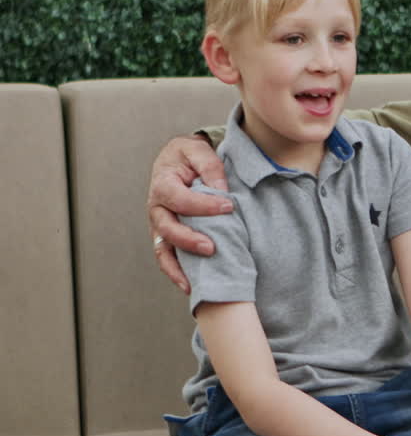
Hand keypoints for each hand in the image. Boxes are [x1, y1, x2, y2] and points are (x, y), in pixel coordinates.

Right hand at [146, 134, 231, 293]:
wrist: (179, 161)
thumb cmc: (188, 156)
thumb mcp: (198, 150)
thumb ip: (209, 166)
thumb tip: (220, 190)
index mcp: (163, 184)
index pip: (180, 198)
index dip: (203, 204)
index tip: (229, 205)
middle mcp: (157, 208)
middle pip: (166, 228)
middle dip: (188, 240)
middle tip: (211, 247)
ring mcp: (160, 225)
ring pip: (163, 249)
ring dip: (178, 266)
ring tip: (195, 282)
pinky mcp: (167, 237)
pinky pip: (168, 258)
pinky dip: (176, 273)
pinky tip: (191, 286)